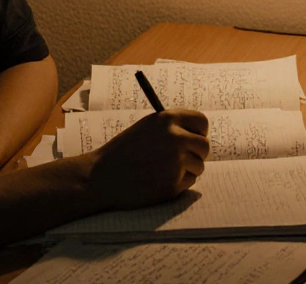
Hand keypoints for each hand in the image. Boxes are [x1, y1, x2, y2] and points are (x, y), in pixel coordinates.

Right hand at [86, 109, 209, 209]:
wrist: (101, 177)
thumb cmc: (122, 152)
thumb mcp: (146, 128)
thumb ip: (171, 128)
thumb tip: (198, 134)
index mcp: (167, 119)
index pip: (201, 121)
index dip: (200, 131)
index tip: (196, 138)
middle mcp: (175, 138)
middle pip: (205, 146)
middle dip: (197, 154)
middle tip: (184, 159)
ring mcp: (175, 162)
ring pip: (199, 166)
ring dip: (187, 170)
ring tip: (162, 171)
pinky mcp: (173, 184)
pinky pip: (189, 182)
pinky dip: (178, 184)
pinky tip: (157, 181)